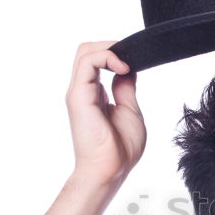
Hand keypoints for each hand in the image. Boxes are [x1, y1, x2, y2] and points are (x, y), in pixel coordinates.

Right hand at [65, 41, 146, 187]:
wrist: (110, 169)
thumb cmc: (120, 148)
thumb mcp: (130, 110)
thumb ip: (125, 89)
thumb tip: (127, 70)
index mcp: (94, 94)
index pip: (97, 60)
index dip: (116, 54)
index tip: (135, 61)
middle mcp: (83, 90)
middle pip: (87, 50)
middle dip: (110, 46)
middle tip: (131, 56)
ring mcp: (79, 91)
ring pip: (85, 51)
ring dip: (109, 49)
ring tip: (127, 62)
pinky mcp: (78, 95)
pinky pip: (87, 62)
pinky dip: (107, 57)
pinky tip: (123, 68)